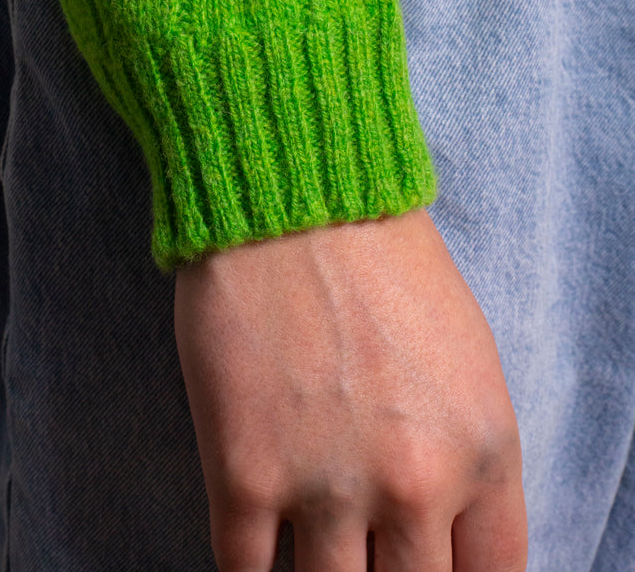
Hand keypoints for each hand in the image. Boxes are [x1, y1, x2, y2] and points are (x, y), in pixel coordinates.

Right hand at [174, 209, 526, 570]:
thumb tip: (440, 530)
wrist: (293, 194)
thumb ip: (468, 458)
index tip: (417, 565)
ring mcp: (329, 486)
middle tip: (359, 549)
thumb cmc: (381, 259)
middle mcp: (416, 483)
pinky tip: (256, 544)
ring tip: (308, 537)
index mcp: (485, 451)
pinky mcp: (246, 475)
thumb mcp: (467, 356)